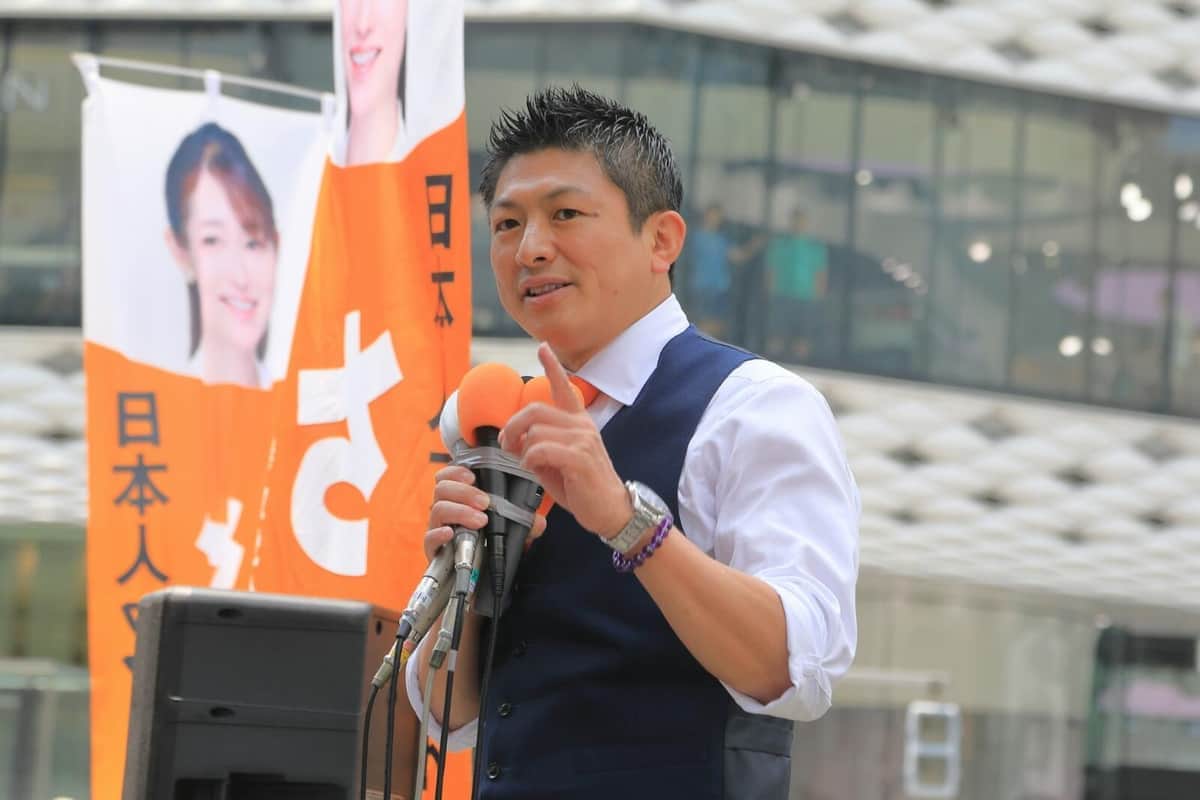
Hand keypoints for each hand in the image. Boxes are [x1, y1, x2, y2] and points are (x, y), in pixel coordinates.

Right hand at [424, 464, 546, 559]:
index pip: (448, 476)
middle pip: (442, 488)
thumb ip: (524, 525)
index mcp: (459, 500)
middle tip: (485, 502)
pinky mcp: (434, 550)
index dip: (457, 471)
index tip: (473, 476)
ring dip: (460, 511)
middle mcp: (446, 511)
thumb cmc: (488, 548)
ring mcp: (438, 529)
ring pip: (438, 509)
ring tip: (480, 521)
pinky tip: (450, 534)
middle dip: (465, 492)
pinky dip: (439, 534)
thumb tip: (538, 523)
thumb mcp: (509, 533)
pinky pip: (429, 538)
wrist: (477, 581)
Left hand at [499, 343, 631, 538]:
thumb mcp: (557, 462)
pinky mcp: (579, 457)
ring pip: (535, 431)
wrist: (611, 511)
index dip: (552, 366)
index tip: (543, 348)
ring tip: (526, 463)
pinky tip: (533, 469)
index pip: (564, 388)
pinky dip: (529, 459)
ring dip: (521, 450)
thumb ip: (539, 445)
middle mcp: (581, 425)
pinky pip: (541, 449)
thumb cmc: (583, 487)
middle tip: (506, 445)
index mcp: (578, 422)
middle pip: (534, 410)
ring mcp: (582, 439)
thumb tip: (515, 440)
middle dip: (512, 426)